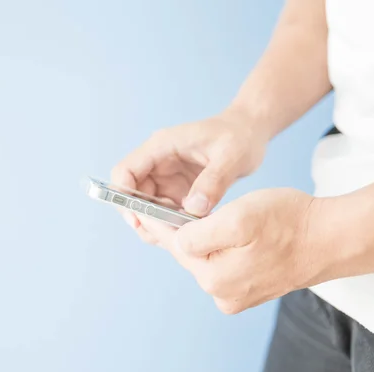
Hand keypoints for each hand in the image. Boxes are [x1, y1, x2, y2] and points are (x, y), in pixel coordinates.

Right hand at [111, 109, 266, 244]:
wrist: (250, 132)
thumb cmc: (239, 136)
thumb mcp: (231, 156)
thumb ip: (213, 182)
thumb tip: (193, 209)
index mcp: (161, 147)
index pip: (126, 171)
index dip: (123, 196)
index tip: (138, 219)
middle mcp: (157, 163)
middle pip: (131, 193)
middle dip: (141, 216)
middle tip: (162, 236)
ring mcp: (165, 178)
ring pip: (145, 206)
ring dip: (155, 223)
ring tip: (178, 236)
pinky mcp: (176, 190)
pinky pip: (163, 211)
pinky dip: (170, 224)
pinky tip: (188, 233)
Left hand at [144, 188, 335, 313]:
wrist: (331, 239)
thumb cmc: (289, 222)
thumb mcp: (238, 218)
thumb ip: (199, 233)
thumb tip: (175, 240)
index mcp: (214, 277)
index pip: (174, 245)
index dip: (158, 222)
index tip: (142, 207)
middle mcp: (221, 293)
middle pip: (188, 254)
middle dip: (177, 230)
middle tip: (162, 207)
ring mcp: (235, 295)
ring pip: (204, 259)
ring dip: (198, 238)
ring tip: (189, 217)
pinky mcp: (248, 290)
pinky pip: (221, 265)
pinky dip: (216, 248)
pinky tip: (217, 233)